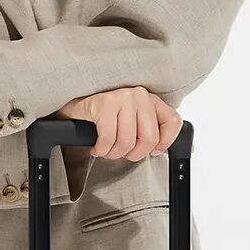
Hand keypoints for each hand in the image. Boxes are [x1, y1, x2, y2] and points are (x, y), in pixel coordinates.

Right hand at [54, 86, 182, 160]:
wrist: (77, 107)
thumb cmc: (105, 117)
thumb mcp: (133, 122)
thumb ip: (149, 132)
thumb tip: (157, 150)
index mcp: (151, 100)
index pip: (173, 122)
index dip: (164, 143)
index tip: (152, 151)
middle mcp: (140, 95)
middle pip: (149, 138)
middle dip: (133, 154)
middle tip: (121, 153)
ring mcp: (123, 98)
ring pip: (127, 141)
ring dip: (114, 153)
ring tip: (107, 150)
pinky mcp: (105, 104)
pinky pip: (109, 138)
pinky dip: (101, 149)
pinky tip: (97, 147)